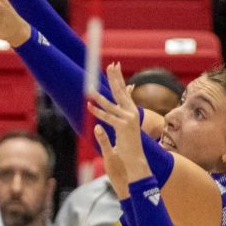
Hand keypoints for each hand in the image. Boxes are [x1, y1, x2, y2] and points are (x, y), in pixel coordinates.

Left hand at [89, 63, 150, 192]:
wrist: (136, 160)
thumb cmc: (128, 145)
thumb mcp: (124, 127)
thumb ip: (120, 115)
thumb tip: (116, 108)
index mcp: (131, 112)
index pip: (124, 91)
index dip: (119, 78)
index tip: (115, 66)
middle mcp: (131, 113)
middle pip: (120, 92)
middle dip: (115, 78)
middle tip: (111, 64)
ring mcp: (128, 120)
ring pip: (111, 104)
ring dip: (99, 96)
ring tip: (90, 87)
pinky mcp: (122, 128)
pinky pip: (108, 118)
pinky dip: (98, 112)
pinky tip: (89, 106)